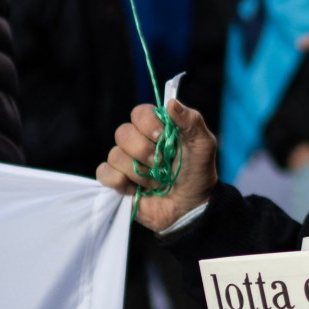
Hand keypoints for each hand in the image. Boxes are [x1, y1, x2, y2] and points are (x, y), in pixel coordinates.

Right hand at [96, 99, 218, 231]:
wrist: (192, 206)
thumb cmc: (198, 172)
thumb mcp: (203, 145)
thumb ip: (191, 121)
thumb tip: (171, 102)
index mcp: (156, 127)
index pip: (139, 113)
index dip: (148, 124)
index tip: (163, 136)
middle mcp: (137, 141)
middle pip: (123, 133)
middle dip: (145, 152)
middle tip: (162, 165)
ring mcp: (125, 161)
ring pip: (115, 155)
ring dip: (140, 172)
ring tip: (156, 181)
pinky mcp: (117, 181)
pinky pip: (105, 173)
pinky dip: (121, 181)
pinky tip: (138, 189)